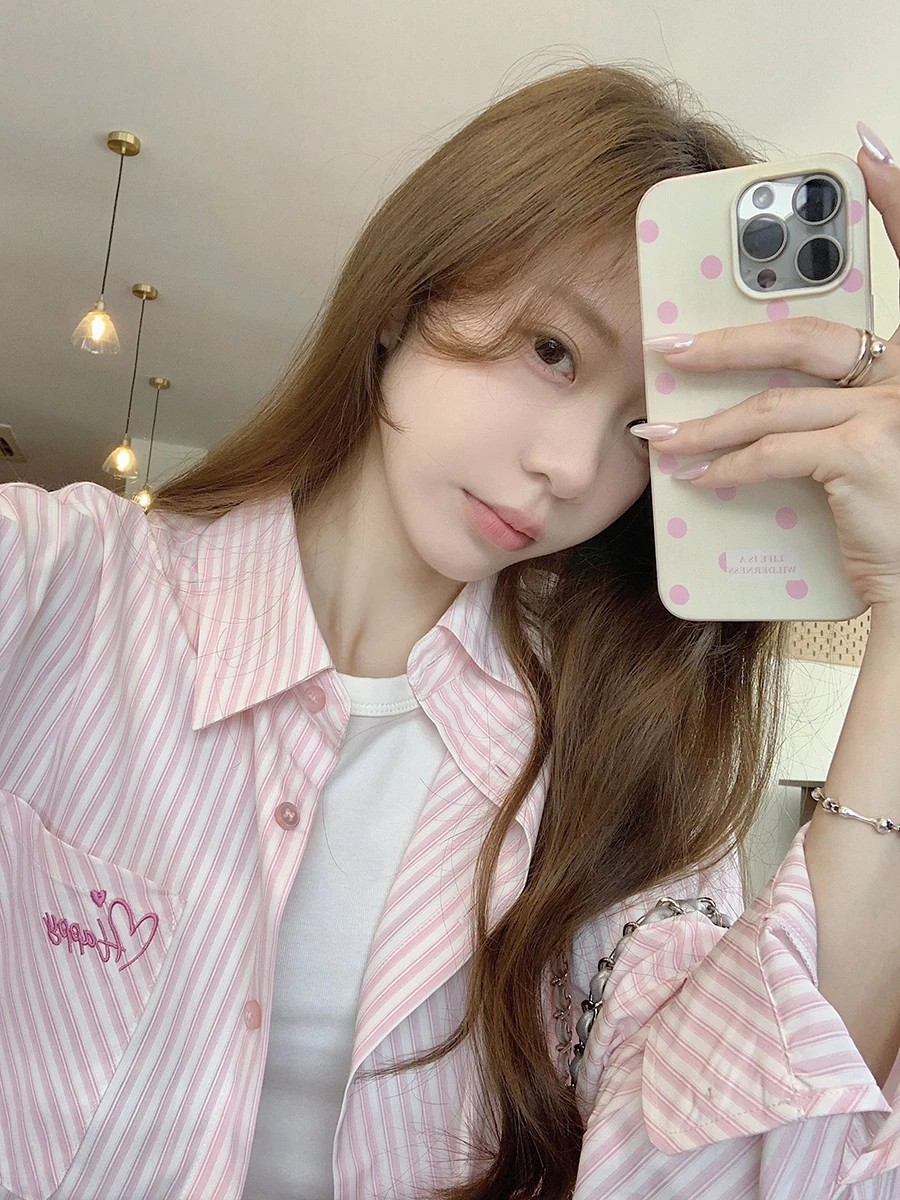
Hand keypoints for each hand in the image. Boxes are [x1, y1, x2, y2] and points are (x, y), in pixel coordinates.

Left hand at [633, 136, 899, 611]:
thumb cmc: (895, 516)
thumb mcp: (874, 446)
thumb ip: (831, 408)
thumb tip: (753, 398)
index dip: (894, 206)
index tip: (864, 157)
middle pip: (805, 337)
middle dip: (727, 342)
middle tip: (668, 344)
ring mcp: (891, 411)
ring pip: (773, 402)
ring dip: (704, 420)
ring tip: (656, 431)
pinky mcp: (863, 453)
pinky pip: (772, 451)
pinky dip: (726, 467)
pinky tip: (695, 478)